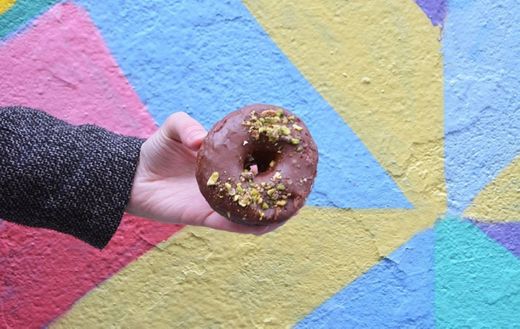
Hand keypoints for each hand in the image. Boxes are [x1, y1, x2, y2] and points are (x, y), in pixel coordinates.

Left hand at [126, 112, 282, 234]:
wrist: (133, 176)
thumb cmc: (155, 150)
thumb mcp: (173, 128)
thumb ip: (186, 125)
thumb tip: (201, 140)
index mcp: (226, 164)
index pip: (257, 165)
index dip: (276, 164)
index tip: (294, 159)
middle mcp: (226, 185)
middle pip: (260, 193)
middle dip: (282, 193)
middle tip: (300, 187)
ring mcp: (218, 203)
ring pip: (252, 214)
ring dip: (272, 214)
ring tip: (291, 209)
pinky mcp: (205, 217)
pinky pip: (232, 225)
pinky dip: (249, 226)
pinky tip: (264, 224)